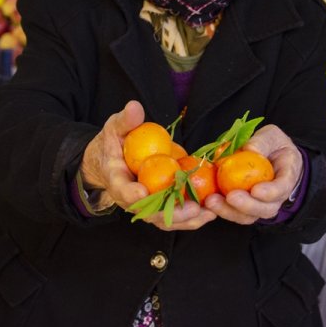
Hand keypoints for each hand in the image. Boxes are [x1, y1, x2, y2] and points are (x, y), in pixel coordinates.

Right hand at [80, 101, 216, 229]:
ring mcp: (147, 205)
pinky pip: (177, 215)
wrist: (113, 160)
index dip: (131, 195)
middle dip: (171, 213)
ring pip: (166, 219)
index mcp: (117, 180)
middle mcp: (131, 199)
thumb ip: (126, 121)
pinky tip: (212, 212)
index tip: (142, 192)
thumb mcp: (115, 128)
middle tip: (191, 208)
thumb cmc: (115, 143)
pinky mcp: (162, 204)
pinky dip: (194, 216)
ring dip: (188, 220)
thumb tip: (135, 106)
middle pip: (149, 213)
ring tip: (208, 214)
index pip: (122, 190)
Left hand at [204, 125, 302, 224]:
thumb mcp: (271, 136)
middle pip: (266, 209)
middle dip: (247, 206)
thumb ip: (262, 142)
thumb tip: (249, 149)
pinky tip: (209, 203)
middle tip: (231, 197)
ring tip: (213, 201)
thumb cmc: (274, 146)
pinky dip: (221, 210)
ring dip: (229, 211)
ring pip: (248, 216)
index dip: (271, 192)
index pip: (282, 188)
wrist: (273, 157)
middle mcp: (276, 197)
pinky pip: (234, 214)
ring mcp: (261, 205)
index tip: (256, 190)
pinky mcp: (245, 208)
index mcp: (287, 176)